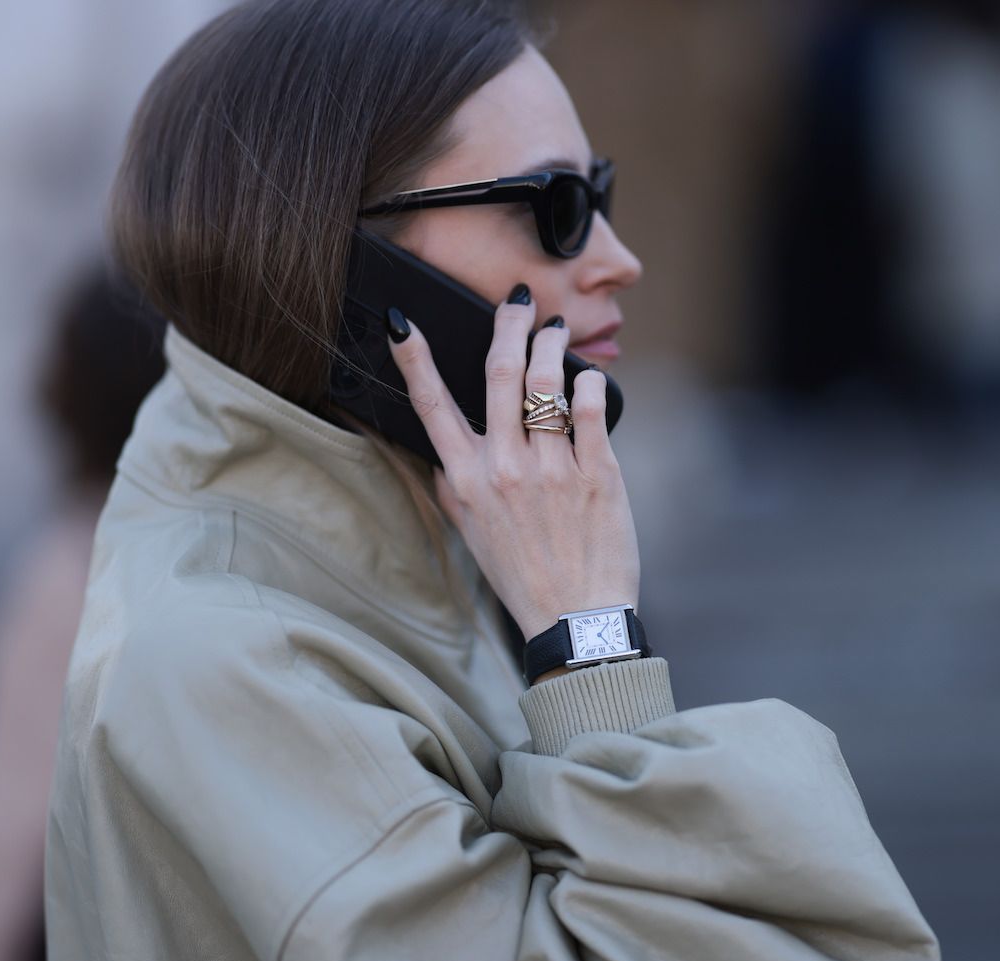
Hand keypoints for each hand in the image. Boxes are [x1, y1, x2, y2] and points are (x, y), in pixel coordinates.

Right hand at [387, 289, 639, 642]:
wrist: (575, 617)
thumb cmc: (521, 574)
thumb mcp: (470, 533)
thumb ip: (452, 486)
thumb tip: (443, 451)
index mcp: (466, 479)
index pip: (430, 405)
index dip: (413, 357)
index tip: (402, 321)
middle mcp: (504, 466)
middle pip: (499, 371)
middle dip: (506, 324)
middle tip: (517, 303)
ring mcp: (552, 467)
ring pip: (547, 380)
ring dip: (551, 343)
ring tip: (556, 330)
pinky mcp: (597, 472)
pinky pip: (590, 407)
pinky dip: (589, 382)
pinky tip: (587, 377)